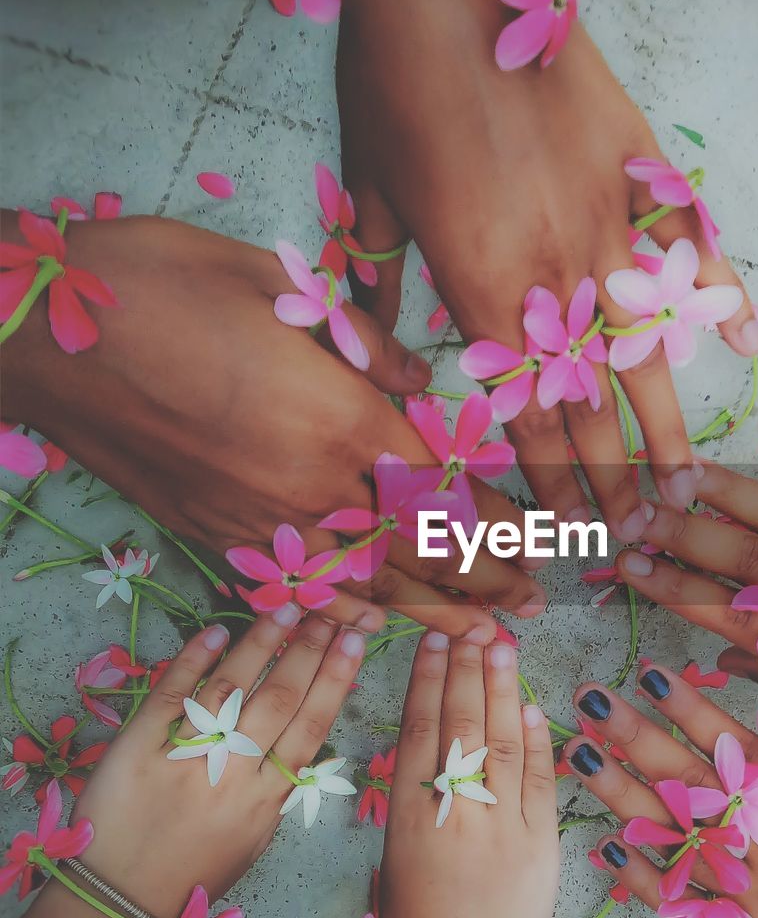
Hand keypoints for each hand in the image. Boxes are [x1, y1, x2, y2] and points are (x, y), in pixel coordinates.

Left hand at [0, 610, 365, 917]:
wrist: (118, 899)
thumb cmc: (192, 872)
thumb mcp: (252, 840)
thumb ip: (275, 786)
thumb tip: (300, 732)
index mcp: (265, 800)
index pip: (310, 727)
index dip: (334, 680)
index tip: (354, 643)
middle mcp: (231, 774)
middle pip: (279, 699)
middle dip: (309, 651)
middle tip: (328, 614)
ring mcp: (185, 755)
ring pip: (232, 687)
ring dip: (261, 644)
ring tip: (286, 610)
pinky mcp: (139, 743)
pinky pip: (173, 691)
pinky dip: (195, 658)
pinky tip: (218, 630)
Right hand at [2, 211, 545, 640]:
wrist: (33, 339)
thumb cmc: (151, 286)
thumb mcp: (273, 283)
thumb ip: (363, 343)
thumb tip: (420, 386)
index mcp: (338, 417)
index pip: (447, 488)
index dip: (502, 520)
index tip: (545, 541)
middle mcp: (307, 487)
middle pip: (419, 551)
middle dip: (485, 580)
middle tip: (535, 604)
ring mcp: (255, 522)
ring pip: (364, 585)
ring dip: (430, 611)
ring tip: (481, 635)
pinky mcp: (210, 537)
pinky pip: (297, 586)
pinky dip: (346, 608)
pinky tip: (374, 621)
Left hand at [326, 0, 757, 538]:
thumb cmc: (390, 85)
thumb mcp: (368, 196)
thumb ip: (379, 289)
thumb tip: (377, 355)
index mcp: (486, 293)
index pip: (526, 419)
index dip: (548, 486)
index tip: (568, 536)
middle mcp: (559, 275)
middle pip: (594, 405)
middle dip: (613, 482)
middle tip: (637, 538)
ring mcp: (610, 222)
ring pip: (649, 346)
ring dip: (671, 424)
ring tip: (693, 484)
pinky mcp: (642, 168)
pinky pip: (691, 245)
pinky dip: (720, 291)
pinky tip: (746, 340)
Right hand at [369, 632, 559, 917]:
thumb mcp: (394, 856)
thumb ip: (412, 798)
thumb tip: (430, 740)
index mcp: (407, 818)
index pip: (419, 730)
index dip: (428, 680)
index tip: (434, 641)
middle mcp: (454, 816)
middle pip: (460, 725)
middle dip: (467, 670)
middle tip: (472, 627)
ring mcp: (501, 829)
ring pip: (499, 743)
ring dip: (501, 689)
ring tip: (499, 645)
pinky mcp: (540, 846)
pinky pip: (538, 782)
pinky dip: (535, 741)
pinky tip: (529, 704)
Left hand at [563, 668, 757, 917]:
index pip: (740, 746)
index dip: (691, 707)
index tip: (648, 672)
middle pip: (694, 782)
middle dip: (637, 736)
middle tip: (589, 699)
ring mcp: (755, 900)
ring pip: (674, 838)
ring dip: (620, 794)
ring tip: (578, 755)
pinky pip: (681, 908)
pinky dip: (641, 878)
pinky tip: (603, 848)